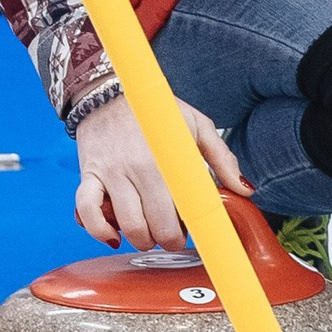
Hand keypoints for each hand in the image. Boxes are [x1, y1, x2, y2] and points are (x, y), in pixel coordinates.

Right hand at [73, 89, 245, 248]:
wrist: (109, 91)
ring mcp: (112, 172)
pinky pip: (86, 211)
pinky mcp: (88, 175)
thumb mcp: (196, 125)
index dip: (192, 228)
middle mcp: (139, 166)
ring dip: (142, 240)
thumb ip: (222, 158)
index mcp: (169, 157)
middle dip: (168, 240)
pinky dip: (99, 230)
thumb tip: (245, 190)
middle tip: (172, 236)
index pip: (186, 207)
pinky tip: (113, 236)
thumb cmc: (157, 112)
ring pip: (128, 224)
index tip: (194, 229)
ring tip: (149, 235)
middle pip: (157, 225)